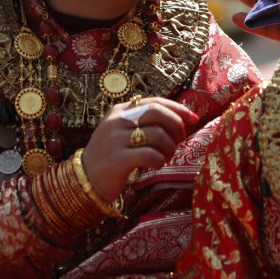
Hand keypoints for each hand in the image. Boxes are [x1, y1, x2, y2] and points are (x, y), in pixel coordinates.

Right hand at [81, 97, 198, 201]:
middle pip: (156, 112)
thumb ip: (144, 122)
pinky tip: (157, 164)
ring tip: (167, 155)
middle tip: (180, 138)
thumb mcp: (122, 131)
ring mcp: (115, 139)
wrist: (85, 179)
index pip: (154, 102)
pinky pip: (149, 154)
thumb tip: (180, 118)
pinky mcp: (117, 159)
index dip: (177, 109)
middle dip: (176, 124)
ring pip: (157, 134)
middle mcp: (116, 121)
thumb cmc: (111, 155)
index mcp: (119, 110)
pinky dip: (160, 160)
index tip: (194, 118)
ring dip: (169, 146)